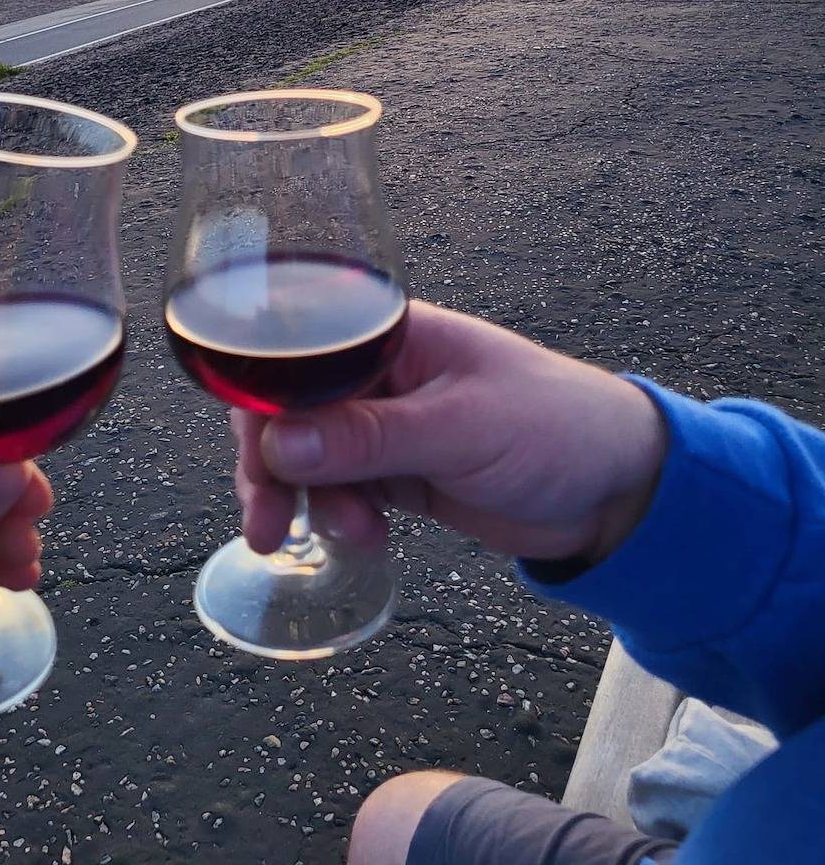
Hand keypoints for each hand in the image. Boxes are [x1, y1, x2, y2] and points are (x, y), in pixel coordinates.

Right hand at [235, 300, 665, 563]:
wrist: (617, 490)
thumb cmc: (556, 425)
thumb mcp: (462, 429)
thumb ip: (371, 437)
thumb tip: (282, 444)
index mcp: (390, 333)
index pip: (296, 353)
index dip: (260, 400)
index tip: (254, 458)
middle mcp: (376, 373)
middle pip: (289, 410)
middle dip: (272, 467)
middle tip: (267, 524)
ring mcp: (383, 424)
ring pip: (308, 458)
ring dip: (310, 501)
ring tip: (352, 535)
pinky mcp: (396, 470)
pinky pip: (339, 491)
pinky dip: (338, 518)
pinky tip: (368, 540)